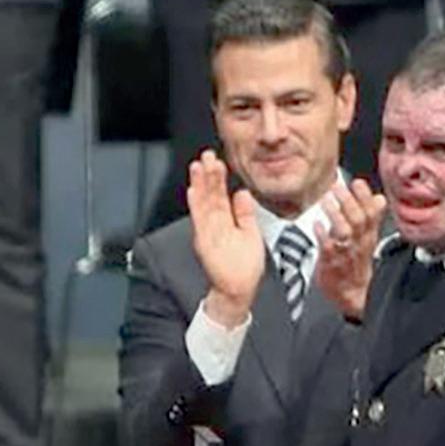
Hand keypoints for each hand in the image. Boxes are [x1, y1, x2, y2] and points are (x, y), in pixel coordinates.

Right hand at [188, 149, 263, 327]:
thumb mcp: (250, 233)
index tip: (217, 161)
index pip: (220, 195)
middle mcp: (214, 225)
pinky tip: (194, 190)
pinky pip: (201, 220)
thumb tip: (243, 193)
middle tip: (206, 155)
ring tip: (198, 166)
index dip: (218, 178)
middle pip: (209, 195)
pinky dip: (197, 205)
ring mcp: (209, 232)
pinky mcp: (206, 242)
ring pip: (203, 203)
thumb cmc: (244, 267)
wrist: (238, 290)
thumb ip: (245, 213)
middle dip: (207, 175)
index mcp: (225, 222)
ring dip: (200, 184)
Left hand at [313, 177, 385, 321]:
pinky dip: (322, 234)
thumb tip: (379, 198)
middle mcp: (360, 243)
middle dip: (348, 201)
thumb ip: (371, 217)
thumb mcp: (368, 239)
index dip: (365, 197)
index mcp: (369, 236)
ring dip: (335, 214)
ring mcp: (346, 252)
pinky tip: (316, 223)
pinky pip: (328, 247)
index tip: (357, 182)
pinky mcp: (331, 262)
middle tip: (337, 186)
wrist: (351, 294)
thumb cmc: (355, 262)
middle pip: (358, 219)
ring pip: (345, 231)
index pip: (372, 213)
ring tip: (326, 200)